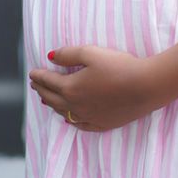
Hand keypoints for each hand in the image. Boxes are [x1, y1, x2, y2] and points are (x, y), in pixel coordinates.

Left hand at [28, 45, 160, 131]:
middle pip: (52, 98)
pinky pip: (79, 125)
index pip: (48, 81)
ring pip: (63, 113)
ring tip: (45, 99)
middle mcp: (76, 106)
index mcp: (71, 88)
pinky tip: (68, 118)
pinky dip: (70, 120)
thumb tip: (50, 57)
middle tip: (35, 84)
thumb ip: (68, 54)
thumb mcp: (91, 53)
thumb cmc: (119, 66)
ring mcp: (88, 117)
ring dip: (52, 104)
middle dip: (41, 90)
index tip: (32, 72)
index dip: (39, 76)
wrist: (146, 87)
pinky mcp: (102, 124)